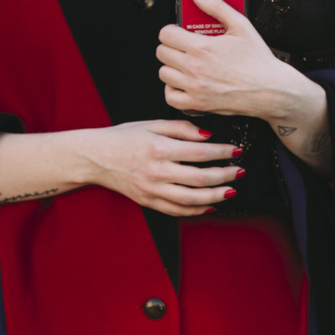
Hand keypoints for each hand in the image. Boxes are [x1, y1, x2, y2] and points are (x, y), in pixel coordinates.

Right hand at [83, 118, 240, 216]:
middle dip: (225, 175)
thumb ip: (182, 128)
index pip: (201, 152)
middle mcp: (157, 172)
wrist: (95, 157)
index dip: (223, 153)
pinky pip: (177, 210)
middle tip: (239, 171)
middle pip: (201, 178)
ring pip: (192, 199)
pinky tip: (210, 205)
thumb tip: (208, 135)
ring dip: (216, 196)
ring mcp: (152, 190)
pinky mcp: (148, 201)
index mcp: (159, 149)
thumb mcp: (151, 124)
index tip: (236, 151)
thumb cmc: (123, 138)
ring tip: (231, 191)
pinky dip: (196, 210)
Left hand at [157, 2, 304, 122]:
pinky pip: (170, 96)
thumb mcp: (242, 25)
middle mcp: (194, 68)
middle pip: (161, 52)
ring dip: (171, 66)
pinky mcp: (197, 104)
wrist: (271, 90)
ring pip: (163, 73)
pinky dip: (172, 89)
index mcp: (202, 47)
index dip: (171, 30)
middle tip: (182, 46)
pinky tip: (182, 82)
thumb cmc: (259, 61)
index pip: (166, 34)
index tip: (178, 32)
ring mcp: (194, 87)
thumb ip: (218, 7)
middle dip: (171, 46)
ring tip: (184, 63)